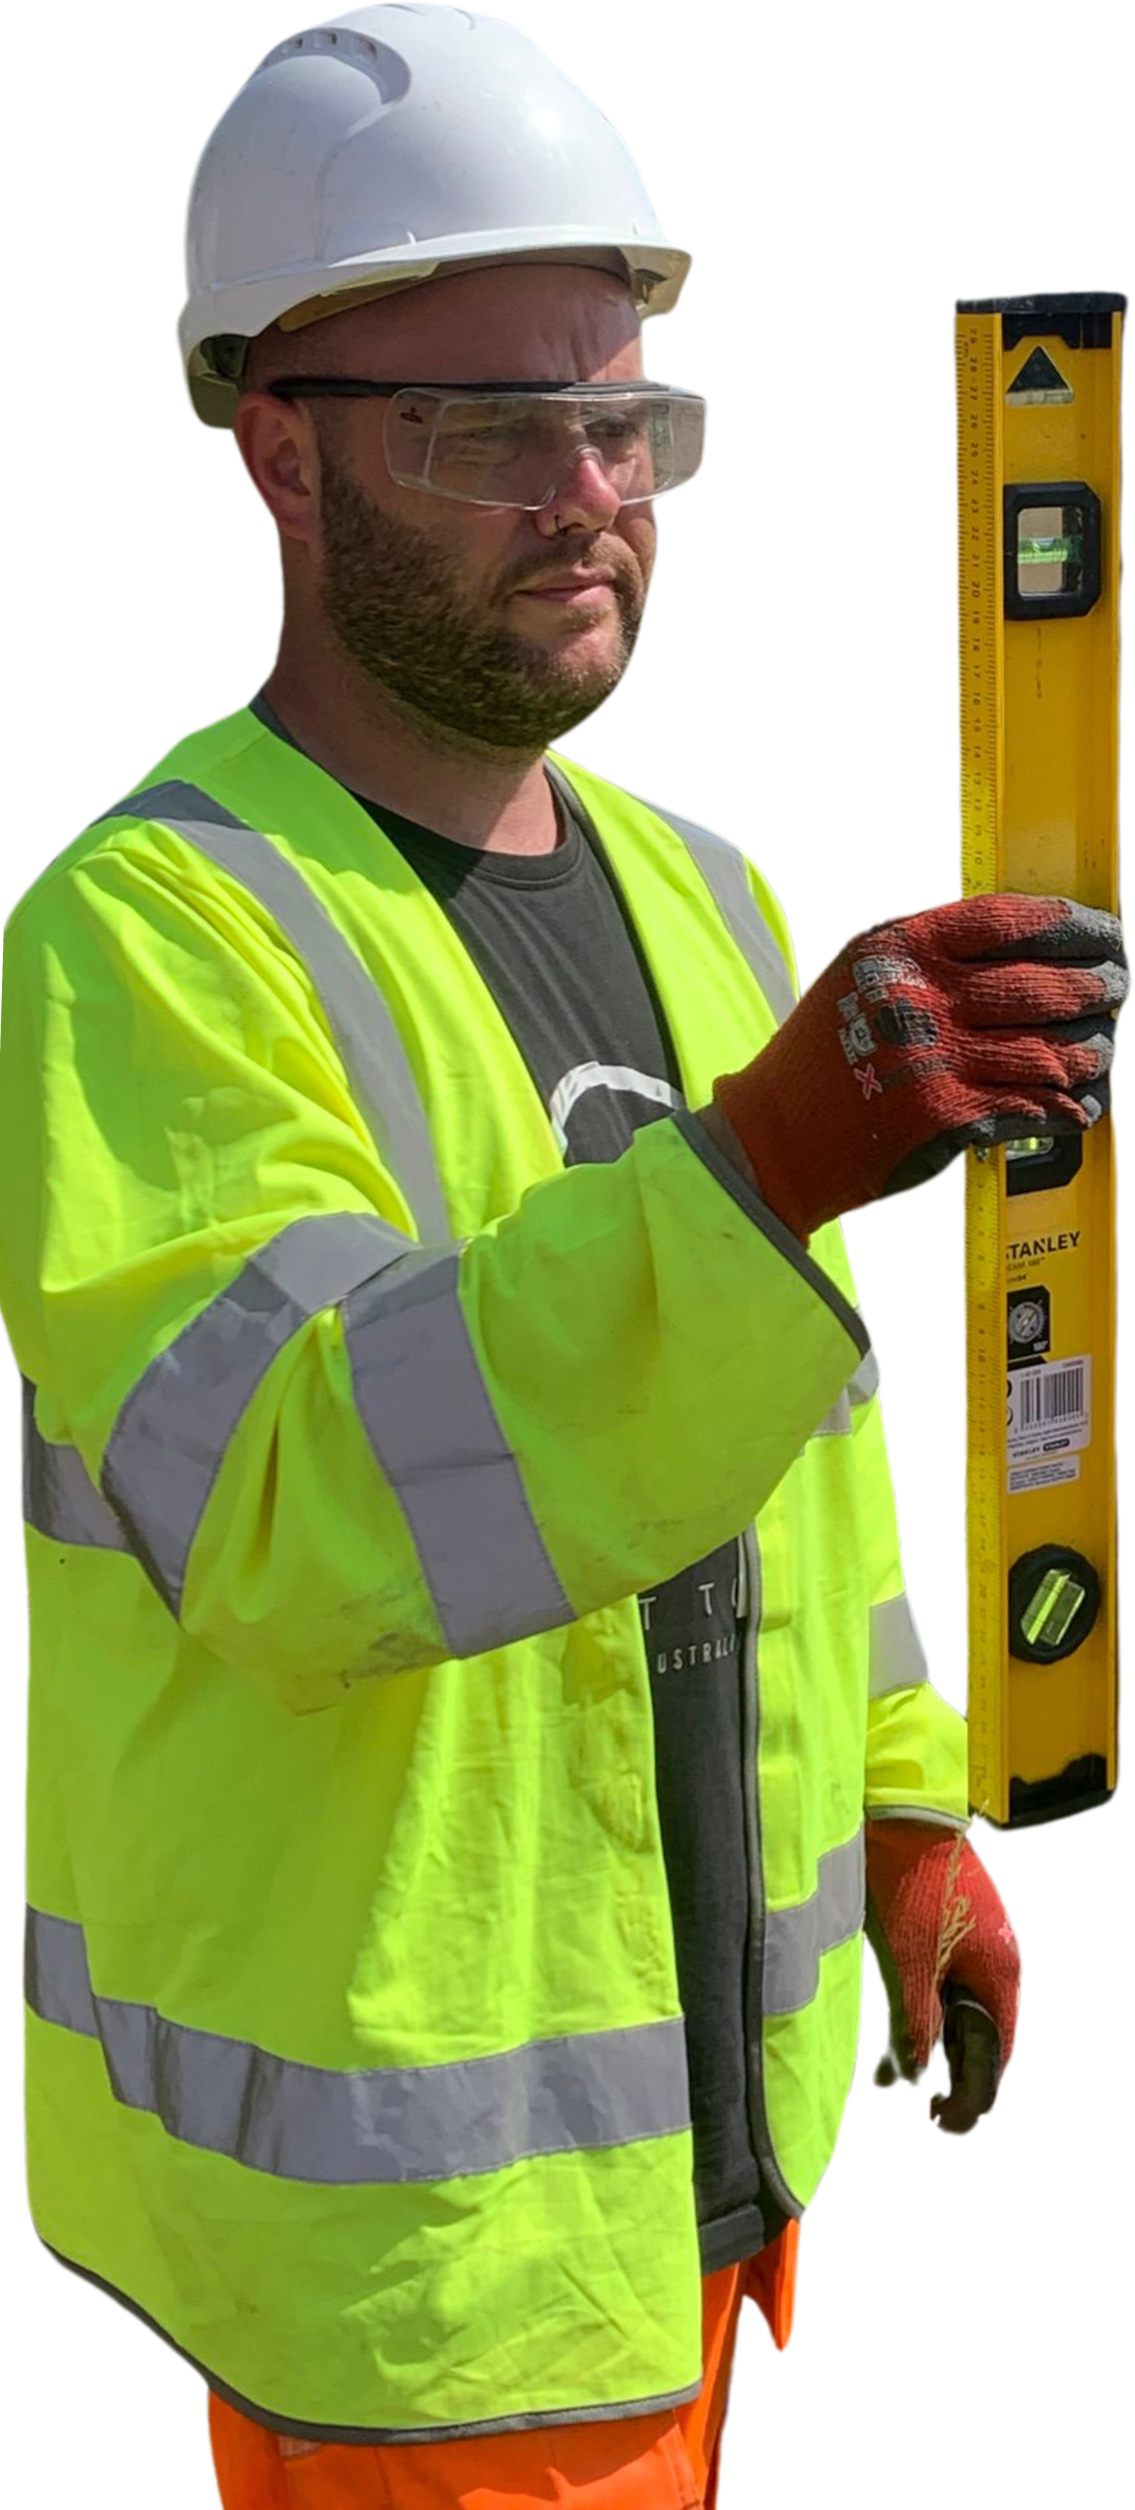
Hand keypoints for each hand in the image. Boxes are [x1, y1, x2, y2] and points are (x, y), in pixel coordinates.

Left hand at [864, 1816, 1023, 2136]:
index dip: (977, 2096)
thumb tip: (922, 2077)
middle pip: (981, 2036)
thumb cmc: (907, 1887)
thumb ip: (916, 2023)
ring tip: (892, 2085)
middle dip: (953, 2078)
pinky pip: (940, 1986)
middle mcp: (996, 1961)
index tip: (948, 2125)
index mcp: (999, 1973)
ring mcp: (975, 1943)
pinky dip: (918, 2015)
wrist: (899, 1814)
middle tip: (930, 2116)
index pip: (999, 2053)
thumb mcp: (907, 1964)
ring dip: (928, 2048)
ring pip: (955, 2012)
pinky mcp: (950, 1928)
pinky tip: (889, 2038)